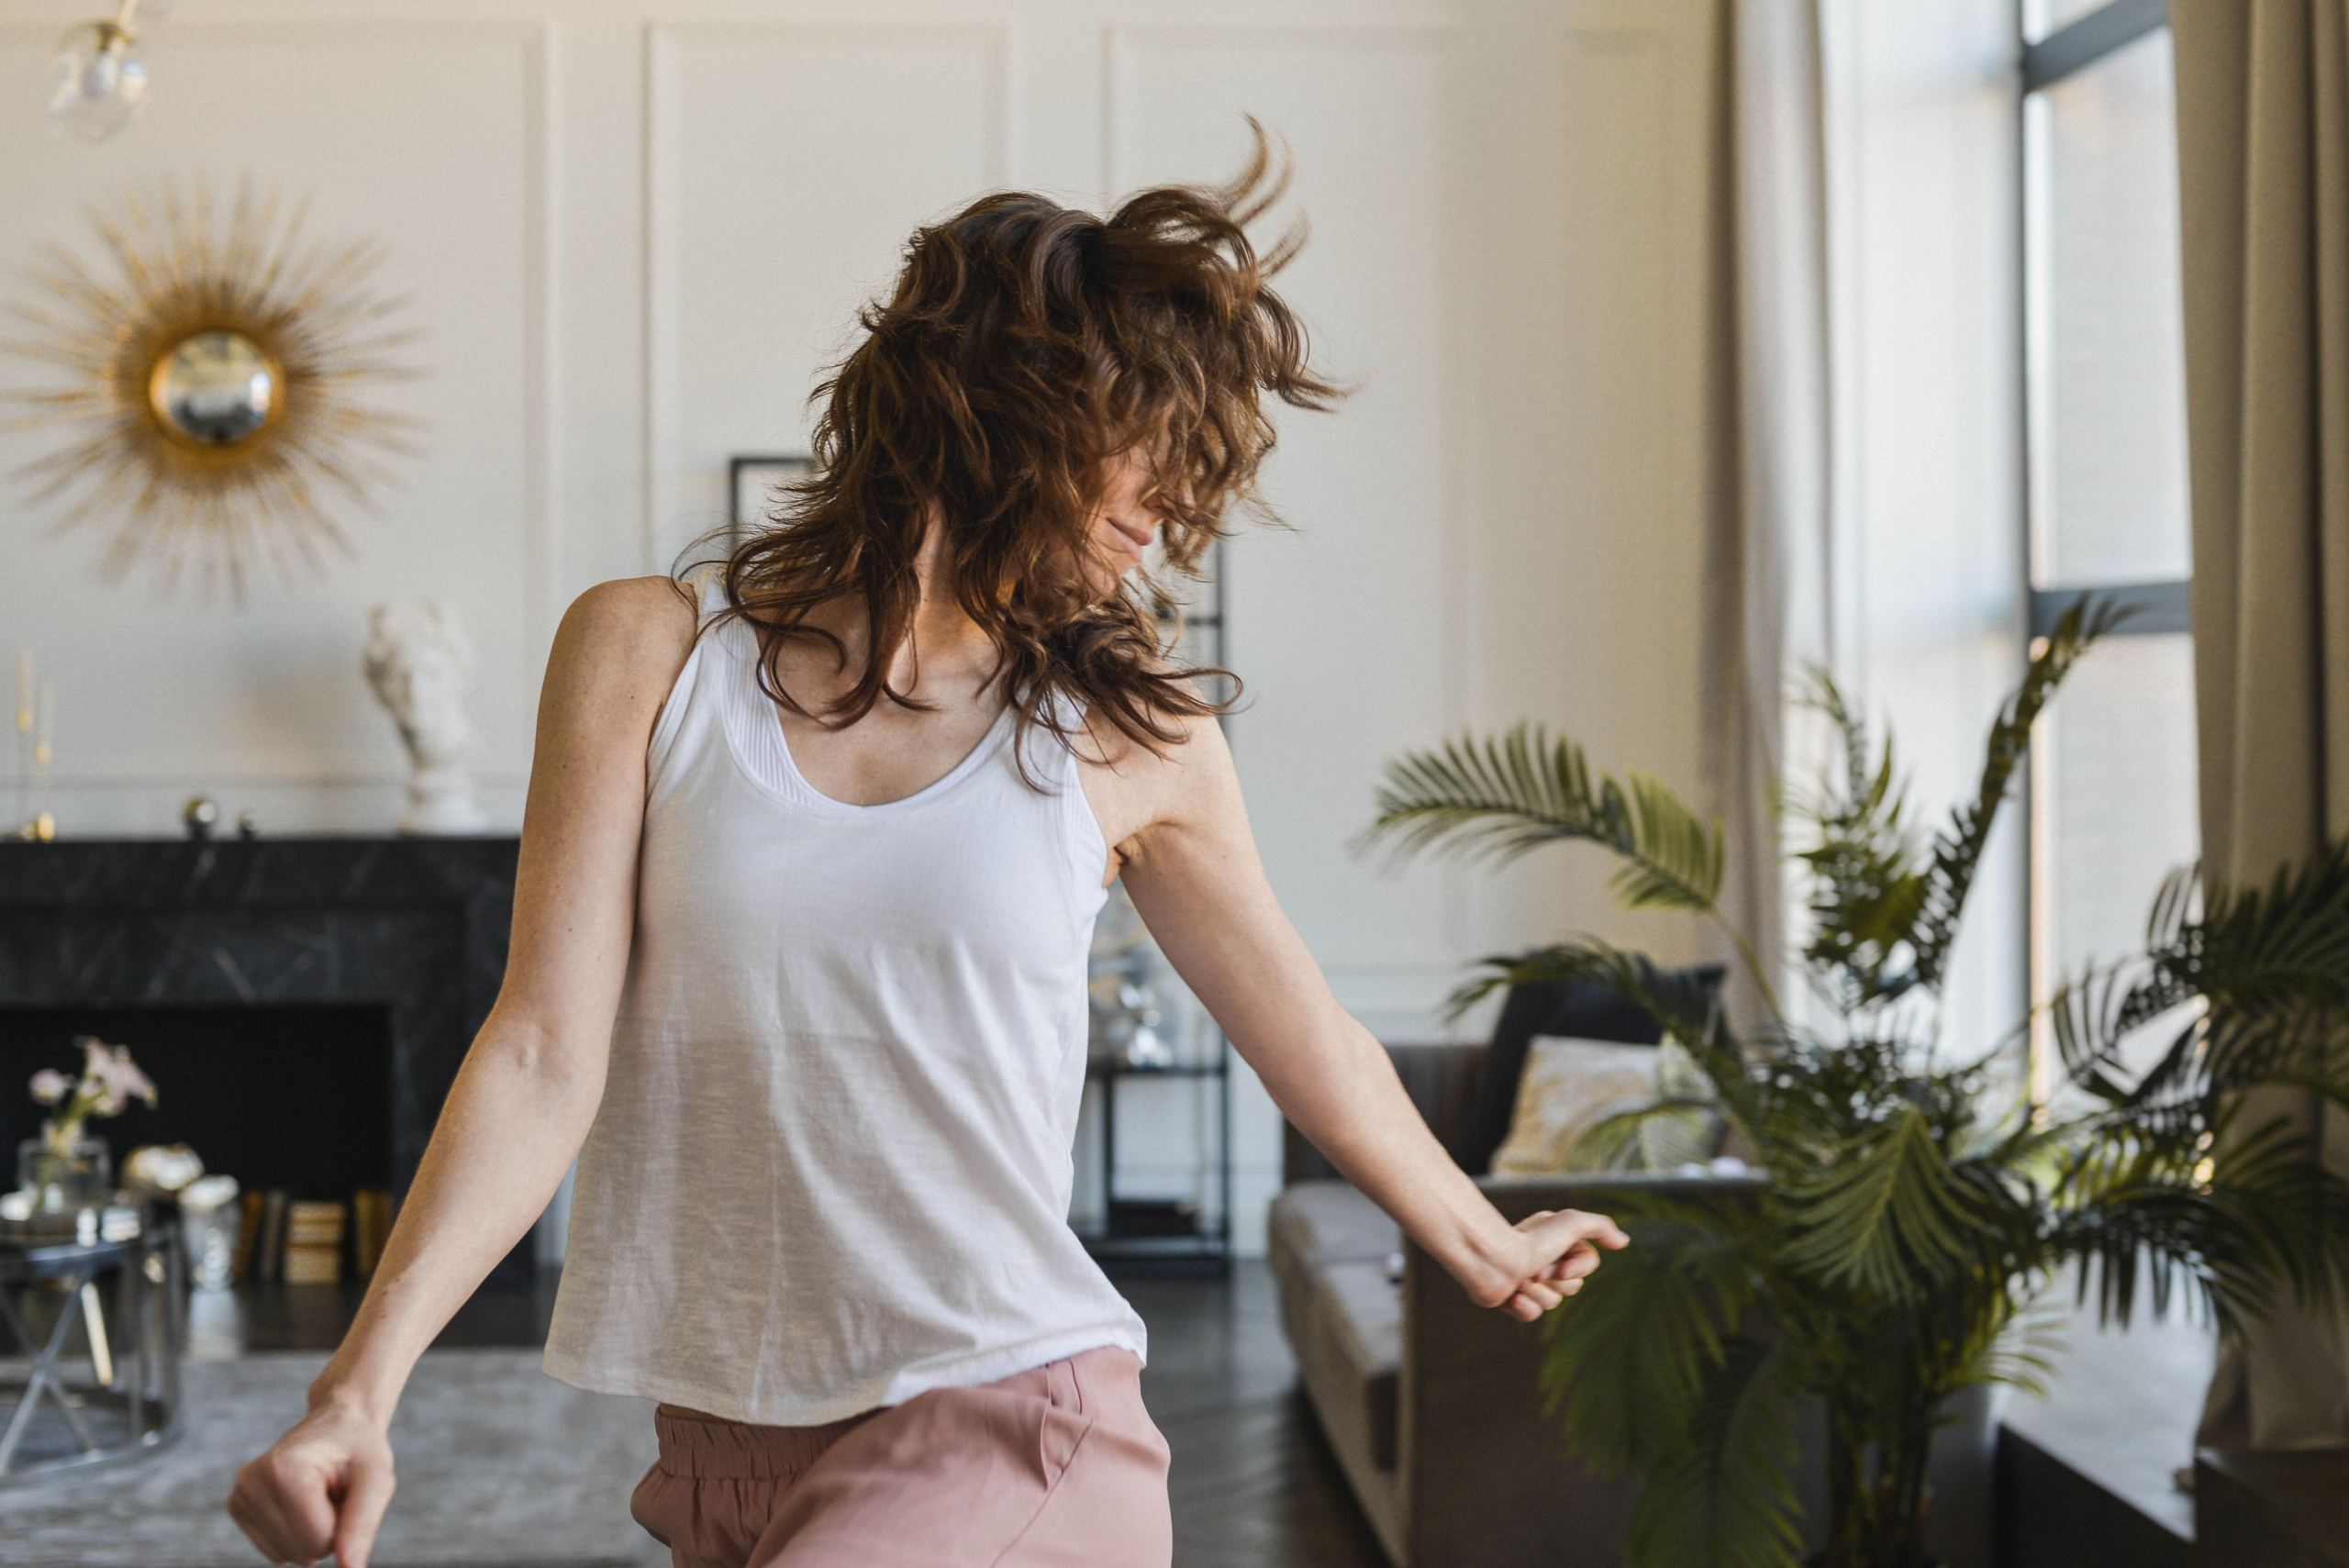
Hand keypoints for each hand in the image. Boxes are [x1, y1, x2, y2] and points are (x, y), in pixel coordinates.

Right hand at [227, 1401, 395, 1567]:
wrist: (337, 1423)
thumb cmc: (360, 1450)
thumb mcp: (377, 1479)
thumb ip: (363, 1525)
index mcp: (284, 1471)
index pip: (319, 1542)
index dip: (343, 1524)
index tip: (345, 1489)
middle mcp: (251, 1483)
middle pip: (301, 1552)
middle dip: (328, 1530)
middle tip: (334, 1492)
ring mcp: (239, 1495)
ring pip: (288, 1555)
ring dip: (313, 1532)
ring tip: (320, 1494)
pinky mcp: (237, 1506)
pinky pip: (276, 1550)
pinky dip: (295, 1533)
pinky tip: (301, 1501)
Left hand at [1492, 1208, 1628, 1321]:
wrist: (1490, 1261)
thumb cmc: (1531, 1240)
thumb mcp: (1572, 1223)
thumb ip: (1600, 1227)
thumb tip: (1624, 1241)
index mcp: (1559, 1241)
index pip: (1589, 1263)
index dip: (1579, 1267)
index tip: (1561, 1265)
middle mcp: (1545, 1259)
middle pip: (1572, 1286)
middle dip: (1555, 1281)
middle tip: (1535, 1269)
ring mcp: (1529, 1280)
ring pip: (1553, 1302)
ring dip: (1536, 1292)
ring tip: (1518, 1279)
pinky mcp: (1513, 1298)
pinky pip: (1532, 1315)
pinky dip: (1523, 1307)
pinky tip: (1512, 1296)